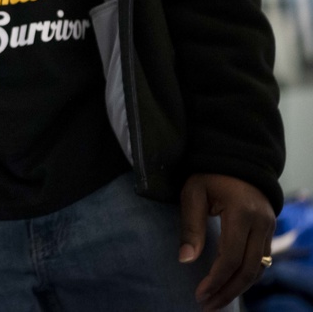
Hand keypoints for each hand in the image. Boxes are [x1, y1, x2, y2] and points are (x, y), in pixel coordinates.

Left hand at [179, 173, 275, 309]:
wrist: (237, 159)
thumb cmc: (209, 174)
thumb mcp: (193, 193)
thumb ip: (191, 226)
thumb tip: (186, 260)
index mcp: (241, 212)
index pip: (231, 257)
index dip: (216, 280)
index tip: (199, 294)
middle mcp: (261, 223)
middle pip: (248, 269)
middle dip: (227, 291)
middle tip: (207, 306)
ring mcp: (269, 227)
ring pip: (259, 268)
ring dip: (238, 288)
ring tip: (216, 301)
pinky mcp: (269, 230)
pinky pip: (261, 260)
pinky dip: (247, 276)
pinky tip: (230, 285)